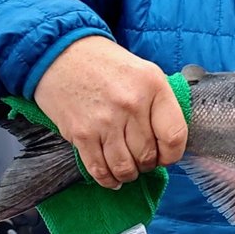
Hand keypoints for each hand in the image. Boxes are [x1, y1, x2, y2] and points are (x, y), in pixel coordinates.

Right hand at [33, 35, 187, 188]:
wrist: (60, 54)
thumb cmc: (105, 63)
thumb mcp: (144, 71)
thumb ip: (159, 102)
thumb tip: (169, 139)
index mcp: (153, 86)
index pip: (174, 135)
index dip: (173, 154)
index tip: (167, 155)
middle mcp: (131, 104)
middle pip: (148, 155)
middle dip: (148, 164)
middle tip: (143, 160)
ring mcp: (105, 121)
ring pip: (125, 167)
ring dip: (129, 174)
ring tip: (128, 168)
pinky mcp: (81, 134)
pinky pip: (99, 169)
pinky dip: (108, 179)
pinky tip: (111, 177)